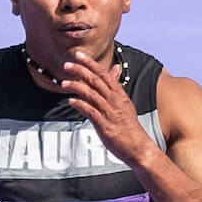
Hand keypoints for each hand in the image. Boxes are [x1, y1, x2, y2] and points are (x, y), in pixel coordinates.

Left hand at [59, 50, 156, 164]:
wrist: (138, 146)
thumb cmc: (128, 125)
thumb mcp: (123, 101)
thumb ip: (115, 85)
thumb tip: (114, 67)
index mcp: (118, 94)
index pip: (103, 74)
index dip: (90, 64)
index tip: (79, 55)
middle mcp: (114, 101)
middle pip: (96, 81)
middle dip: (81, 71)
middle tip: (67, 64)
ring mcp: (110, 113)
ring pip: (92, 95)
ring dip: (77, 87)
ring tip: (64, 83)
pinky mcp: (105, 126)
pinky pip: (92, 112)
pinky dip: (81, 105)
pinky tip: (71, 101)